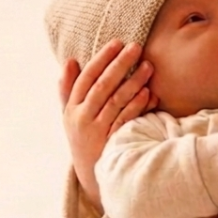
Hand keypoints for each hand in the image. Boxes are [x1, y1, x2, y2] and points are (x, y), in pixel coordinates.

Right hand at [59, 40, 157, 207]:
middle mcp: (82, 118)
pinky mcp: (112, 142)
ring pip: (116, 101)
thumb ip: (69, 89)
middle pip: (102, 86)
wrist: (92, 175)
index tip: (117, 42)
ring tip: (148, 66)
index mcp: (72, 108)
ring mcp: (97, 131)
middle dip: (119, 64)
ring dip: (133, 82)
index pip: (86, 77)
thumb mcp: (70, 116)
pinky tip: (148, 94)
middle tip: (136, 47)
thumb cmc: (84, 138)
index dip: (101, 59)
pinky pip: (125, 120)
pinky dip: (137, 106)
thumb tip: (70, 61)